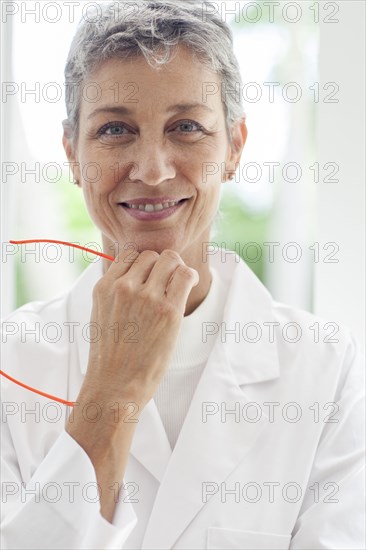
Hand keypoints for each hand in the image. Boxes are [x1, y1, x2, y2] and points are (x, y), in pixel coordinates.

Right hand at [81, 248, 198, 410]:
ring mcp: (147, 297)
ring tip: (177, 286)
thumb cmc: (109, 358)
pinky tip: (188, 286)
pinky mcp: (168, 310)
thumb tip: (136, 276)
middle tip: (167, 283)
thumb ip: (115, 293)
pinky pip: (185, 275)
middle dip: (161, 266)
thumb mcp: (100, 315)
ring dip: (176, 270)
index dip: (143, 264)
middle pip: (152, 255)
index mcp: (105, 287)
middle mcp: (124, 287)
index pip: (130, 254)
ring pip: (170, 260)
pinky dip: (190, 276)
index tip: (150, 276)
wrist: (114, 386)